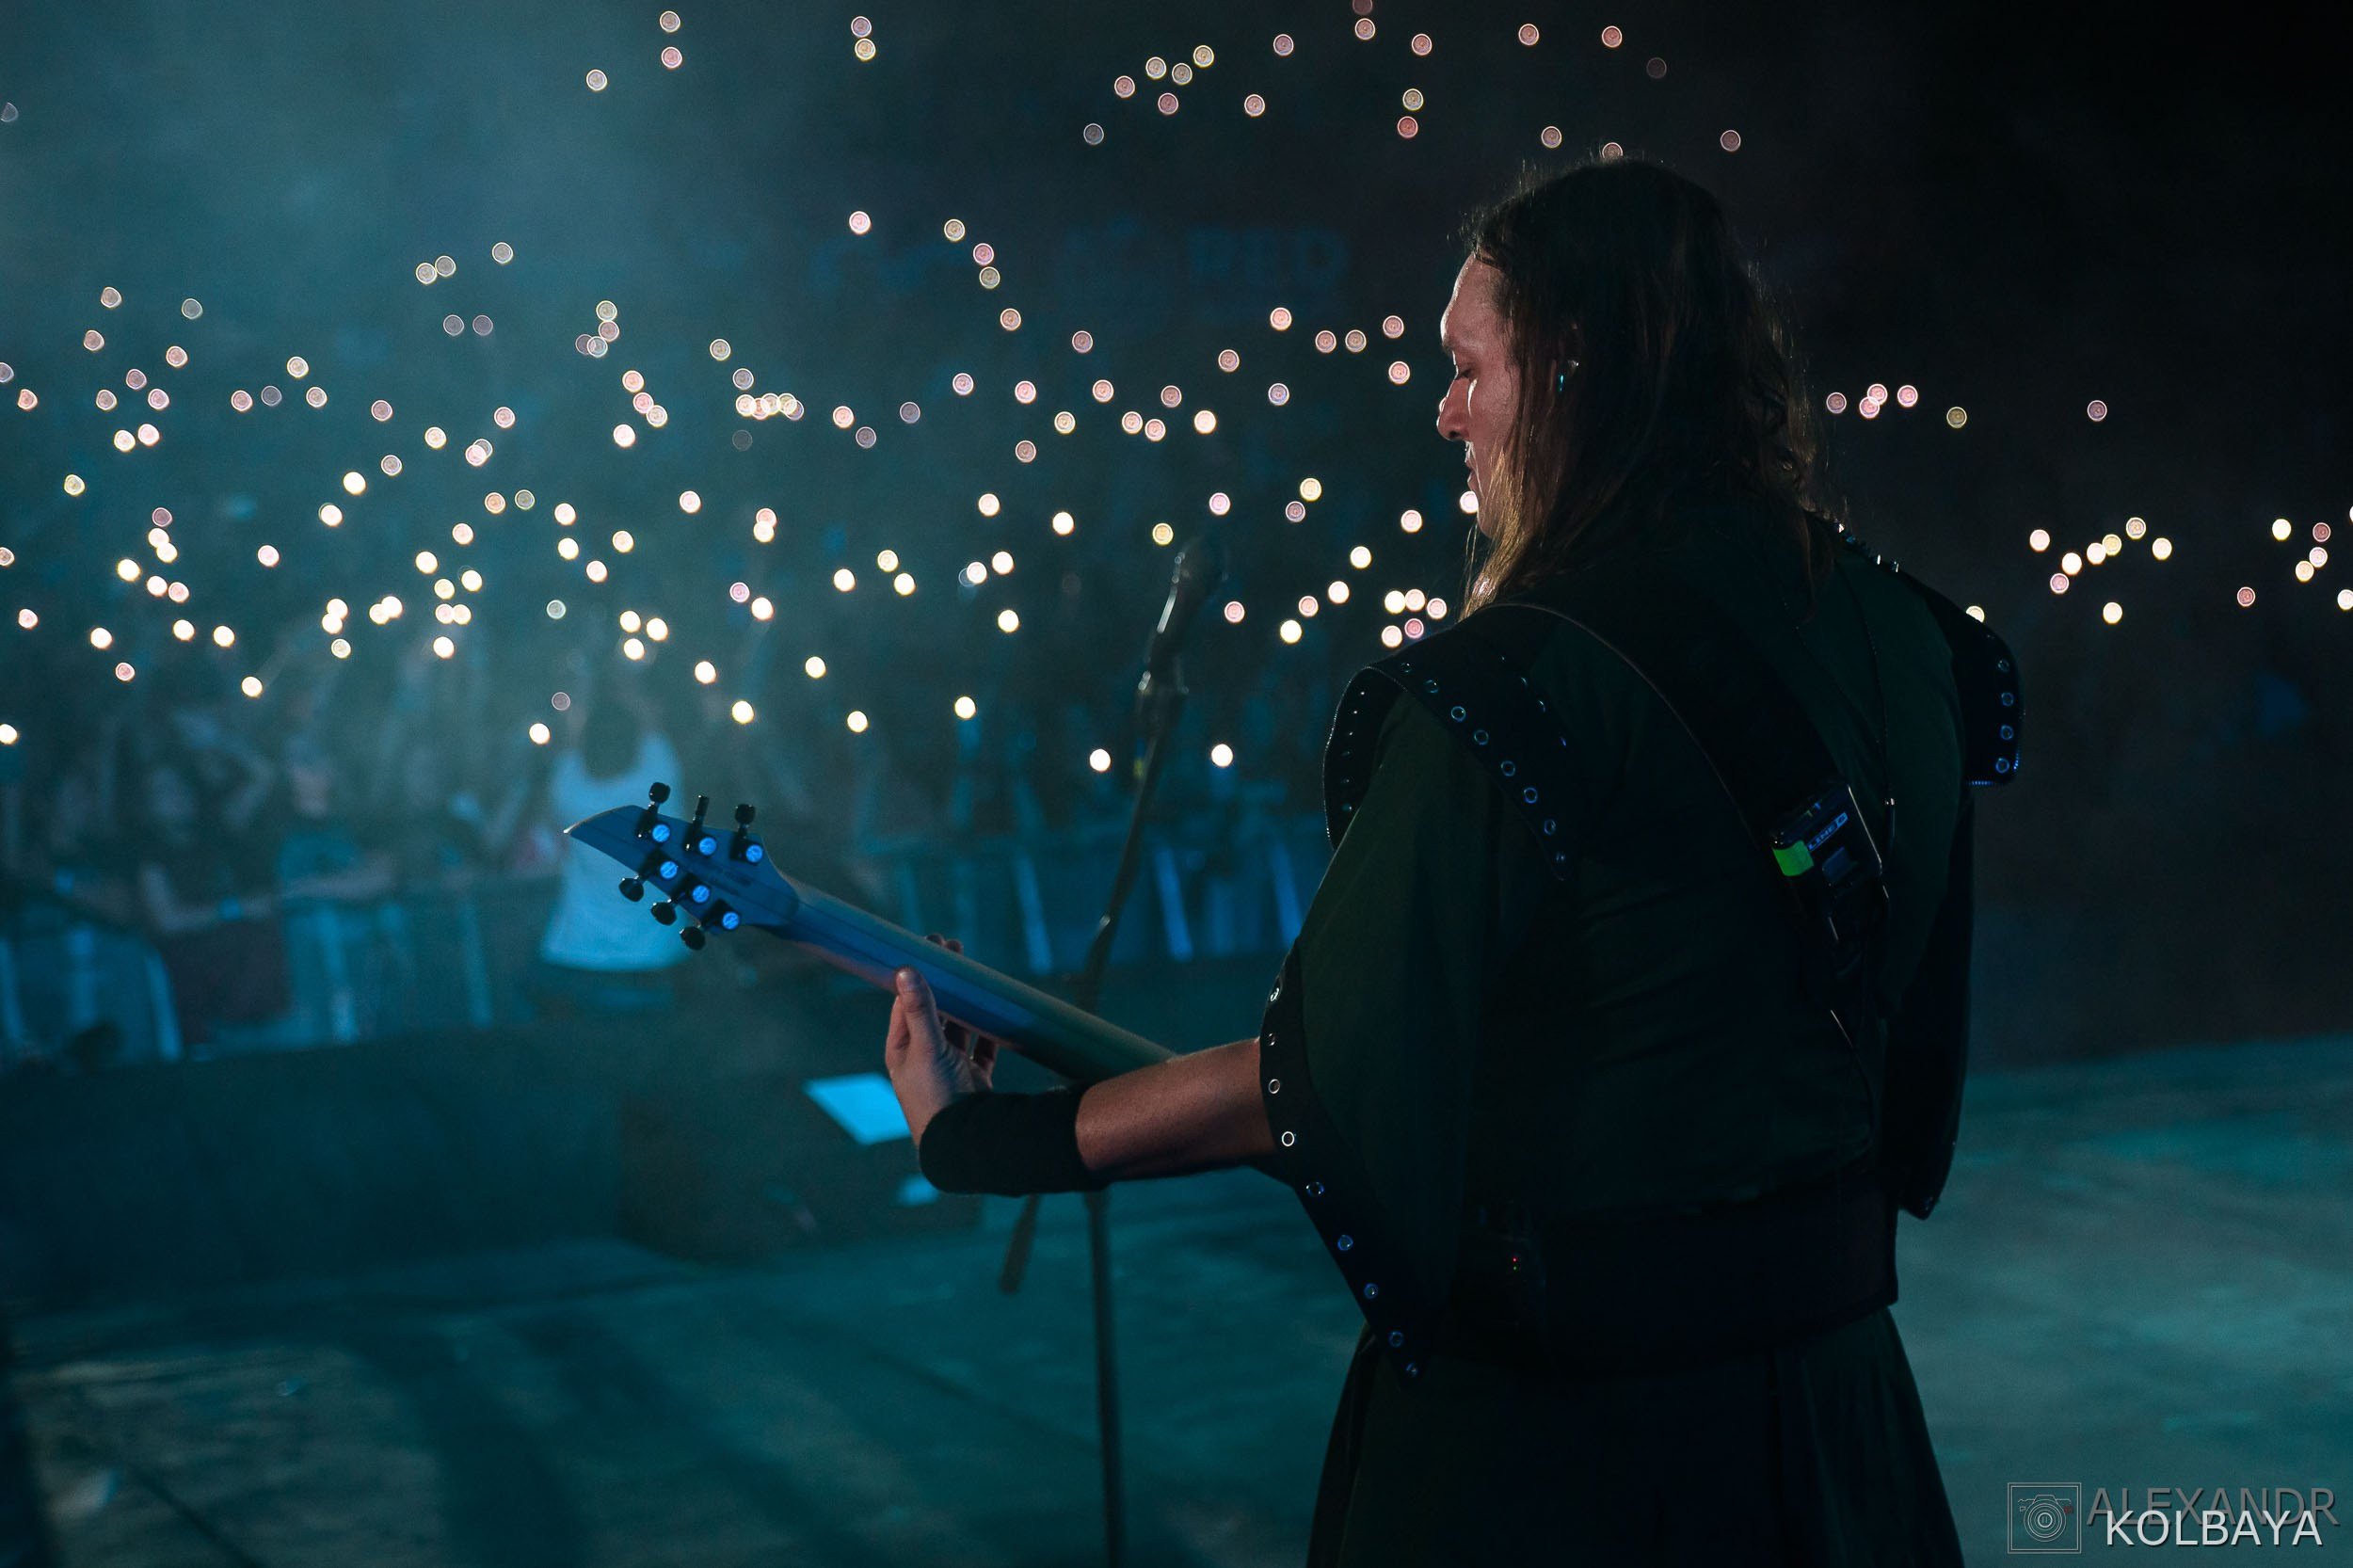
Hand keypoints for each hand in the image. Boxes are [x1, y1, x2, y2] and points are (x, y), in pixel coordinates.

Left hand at [883, 935, 1001, 1147]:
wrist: (964, 1144)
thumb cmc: (935, 1097)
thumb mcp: (926, 1048)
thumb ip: (920, 1009)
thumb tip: (905, 969)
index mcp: (902, 1050)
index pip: (906, 1002)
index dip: (917, 972)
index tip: (930, 945)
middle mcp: (923, 1057)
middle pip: (933, 1010)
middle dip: (944, 981)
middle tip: (955, 948)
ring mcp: (950, 1068)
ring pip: (958, 1026)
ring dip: (965, 1002)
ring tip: (974, 974)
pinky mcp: (974, 1079)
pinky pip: (983, 1049)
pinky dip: (988, 1032)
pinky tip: (994, 1014)